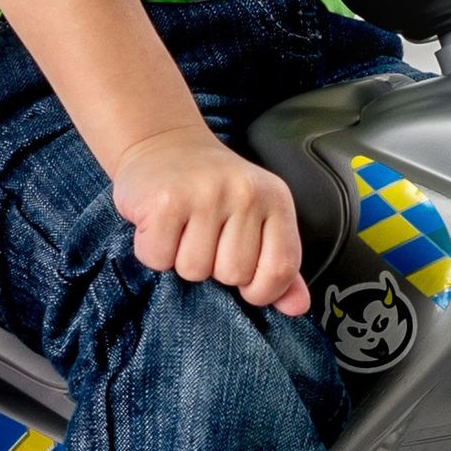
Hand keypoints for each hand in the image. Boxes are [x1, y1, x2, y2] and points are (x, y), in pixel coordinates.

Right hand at [110, 123, 311, 315]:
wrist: (163, 142)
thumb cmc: (210, 189)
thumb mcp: (256, 217)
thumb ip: (277, 264)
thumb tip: (298, 308)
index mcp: (275, 199)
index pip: (281, 268)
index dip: (260, 289)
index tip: (243, 278)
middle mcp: (244, 192)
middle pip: (233, 274)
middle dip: (212, 268)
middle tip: (202, 236)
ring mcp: (204, 194)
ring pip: (193, 271)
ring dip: (179, 260)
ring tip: (179, 229)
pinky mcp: (164, 200)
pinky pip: (158, 259)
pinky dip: (152, 252)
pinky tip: (158, 225)